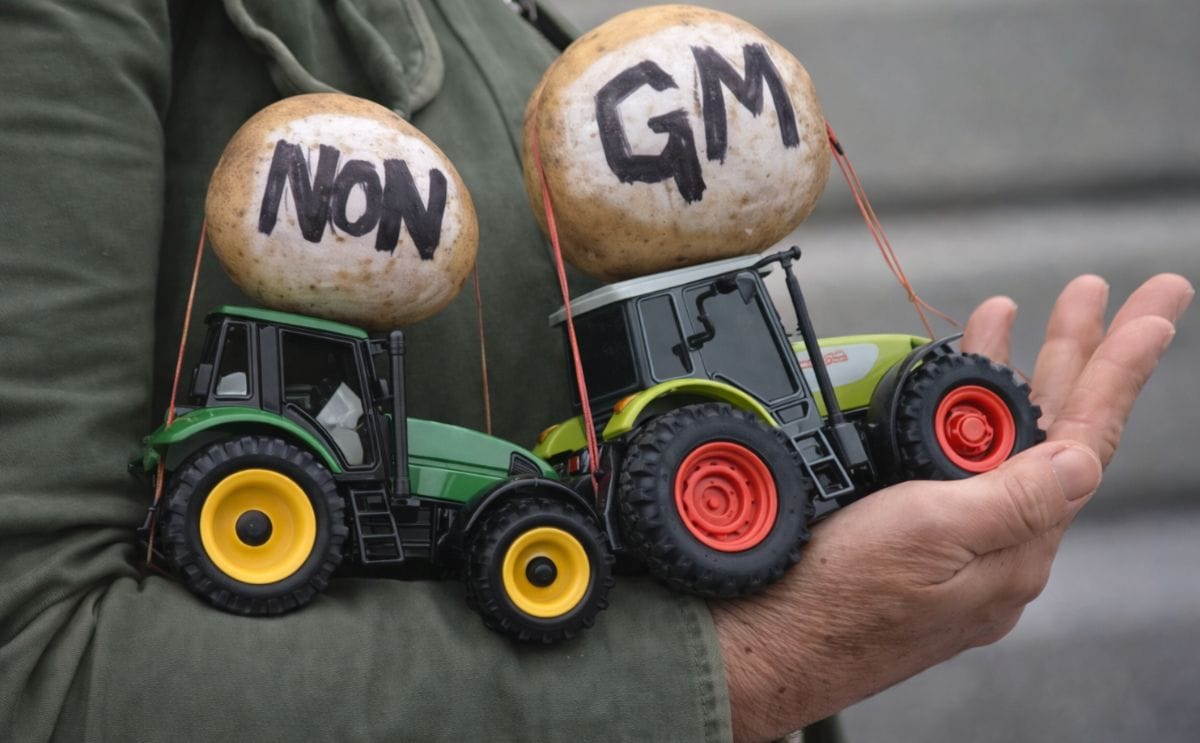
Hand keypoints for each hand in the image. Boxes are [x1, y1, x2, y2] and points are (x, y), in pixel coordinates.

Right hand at [714, 273, 1193, 741]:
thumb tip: (1082, 459)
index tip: (1153, 311)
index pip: (1084, 440)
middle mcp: (993, 545)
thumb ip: (1014, 499)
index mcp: (1014, 545)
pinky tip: (947, 391)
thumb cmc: (834, 603)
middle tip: (1091, 291)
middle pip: (1048, 431)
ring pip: (995, 442)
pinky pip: (954, 462)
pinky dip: (957, 411)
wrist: (760, 645)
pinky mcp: (909, 541)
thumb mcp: (931, 537)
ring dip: (1007, 371)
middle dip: (1072, 353)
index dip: (1120, 367)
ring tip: (1008, 315)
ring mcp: (952, 544)